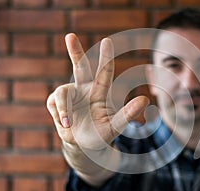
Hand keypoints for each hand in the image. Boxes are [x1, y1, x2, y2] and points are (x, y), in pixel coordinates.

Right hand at [47, 33, 148, 149]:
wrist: (83, 145)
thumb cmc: (102, 134)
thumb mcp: (115, 126)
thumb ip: (128, 113)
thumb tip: (146, 99)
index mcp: (99, 91)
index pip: (104, 72)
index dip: (105, 57)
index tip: (107, 41)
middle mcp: (84, 89)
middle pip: (80, 67)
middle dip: (75, 51)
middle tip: (70, 35)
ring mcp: (69, 94)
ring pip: (62, 92)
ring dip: (64, 109)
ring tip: (68, 125)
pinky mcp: (55, 102)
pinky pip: (54, 104)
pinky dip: (59, 116)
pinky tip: (66, 125)